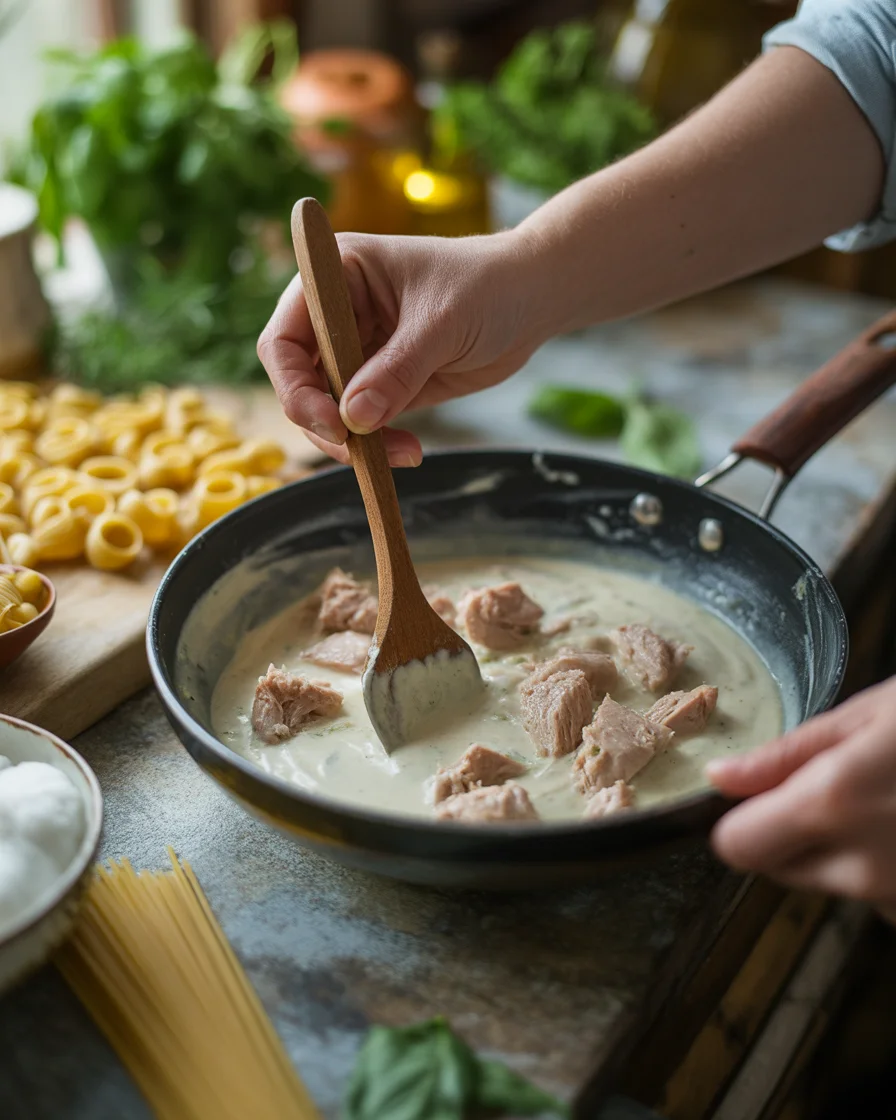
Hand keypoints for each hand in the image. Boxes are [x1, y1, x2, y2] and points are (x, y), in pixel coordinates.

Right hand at [257, 230, 545, 466]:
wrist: (531, 298)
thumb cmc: (487, 285)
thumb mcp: (441, 324)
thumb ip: (397, 371)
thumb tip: (353, 419)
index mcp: (334, 277)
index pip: (283, 338)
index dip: (294, 385)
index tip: (331, 421)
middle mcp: (336, 315)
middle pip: (299, 382)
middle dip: (323, 422)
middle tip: (358, 448)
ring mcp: (357, 351)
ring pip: (328, 410)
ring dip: (354, 442)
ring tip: (402, 454)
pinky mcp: (382, 383)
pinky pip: (362, 423)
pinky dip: (377, 445)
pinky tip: (408, 453)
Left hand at [708, 676, 895, 923]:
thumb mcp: (868, 717)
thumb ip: (786, 757)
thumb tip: (720, 779)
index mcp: (833, 806)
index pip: (737, 849)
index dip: (739, 820)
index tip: (756, 798)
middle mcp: (865, 869)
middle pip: (783, 869)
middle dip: (792, 834)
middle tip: (839, 785)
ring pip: (839, 883)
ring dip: (849, 851)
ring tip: (895, 799)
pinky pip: (886, 896)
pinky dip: (892, 866)